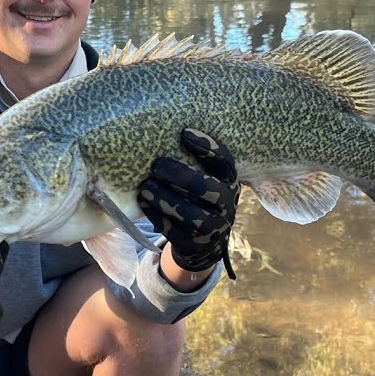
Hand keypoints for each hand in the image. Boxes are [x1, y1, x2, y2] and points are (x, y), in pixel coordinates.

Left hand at [137, 128, 238, 278]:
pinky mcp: (195, 244)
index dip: (206, 147)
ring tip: (145, 187)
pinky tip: (144, 204)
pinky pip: (174, 231)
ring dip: (165, 199)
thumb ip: (195, 162)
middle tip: (156, 165)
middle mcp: (226, 204)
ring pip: (189, 214)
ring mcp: (213, 227)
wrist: (206, 241)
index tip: (184, 133)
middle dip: (179, 175)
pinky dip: (157, 216)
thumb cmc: (201, 199)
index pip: (224, 162)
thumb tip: (164, 130)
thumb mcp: (208, 179)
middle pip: (205, 188)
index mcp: (230, 182)